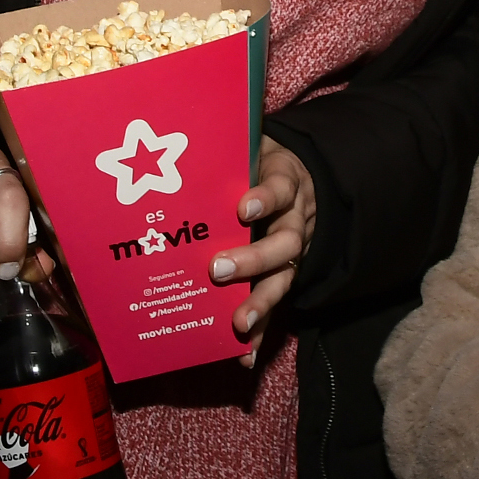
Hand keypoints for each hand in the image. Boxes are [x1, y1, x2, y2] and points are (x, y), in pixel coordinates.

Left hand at [210, 137, 316, 366]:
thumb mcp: (251, 144)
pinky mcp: (279, 278)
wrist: (296, 180)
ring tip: (238, 323)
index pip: (280, 188)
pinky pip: (273, 307)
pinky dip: (261, 333)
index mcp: (284, 183)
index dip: (265, 198)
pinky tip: (245, 354)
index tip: (244, 207)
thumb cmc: (256, 163)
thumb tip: (181, 124)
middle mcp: (293, 221)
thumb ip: (228, 142)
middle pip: (284, 243)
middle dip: (253, 259)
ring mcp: (290, 254)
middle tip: (218, 269)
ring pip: (282, 279)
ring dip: (260, 303)